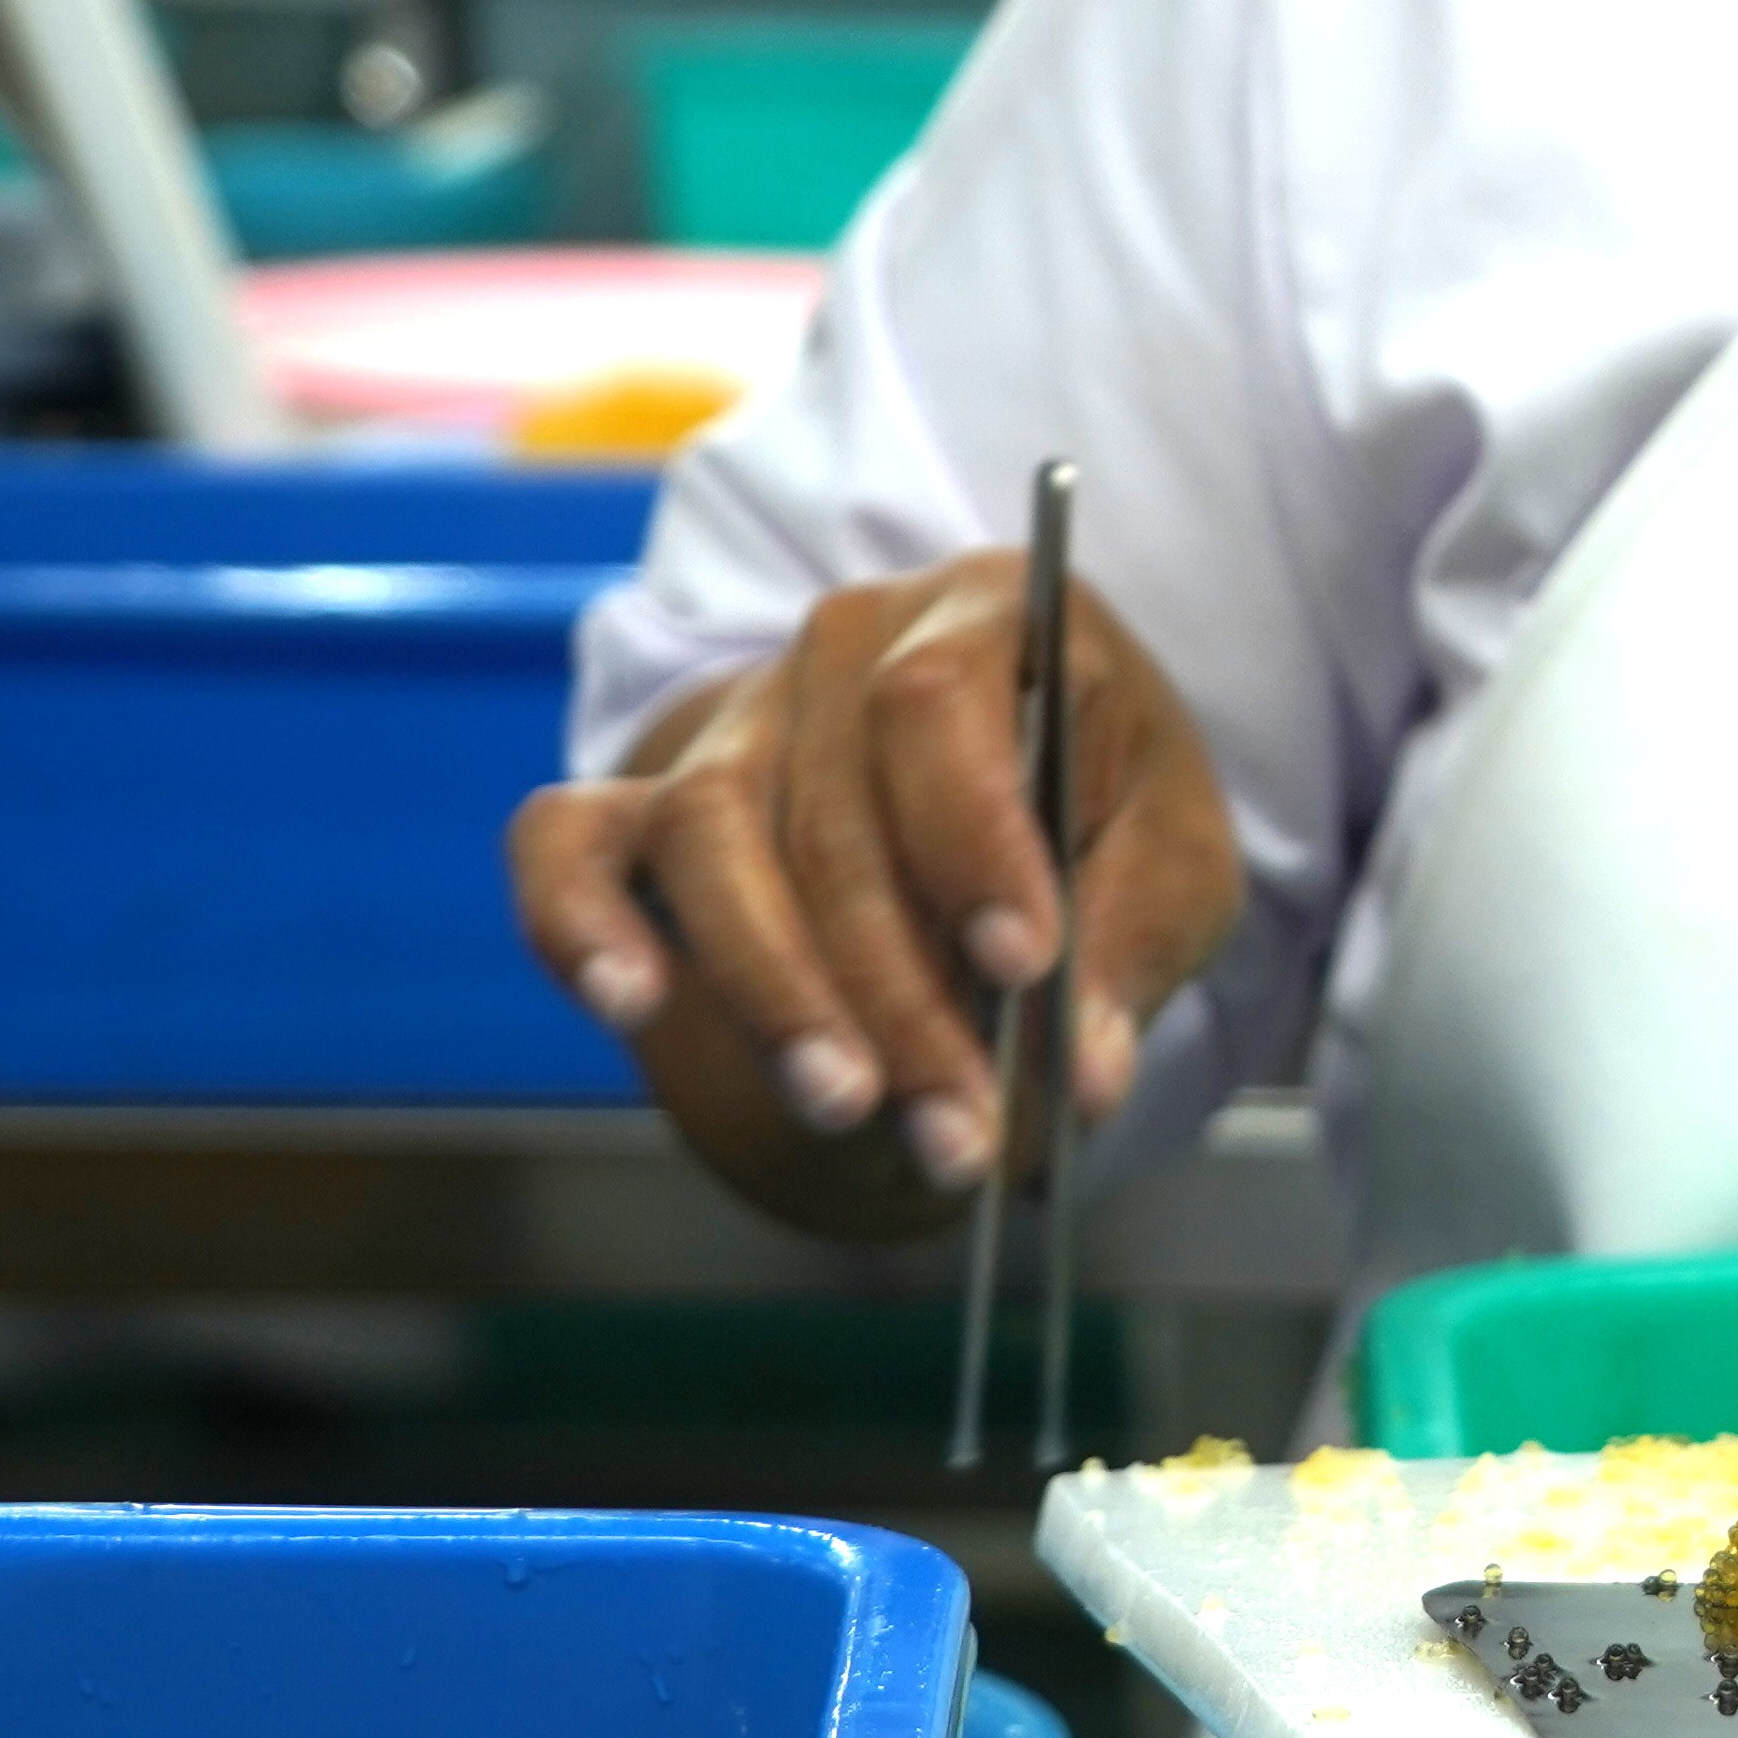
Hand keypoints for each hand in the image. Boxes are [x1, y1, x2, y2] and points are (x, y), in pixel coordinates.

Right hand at [509, 553, 1241, 1211]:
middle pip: (833, 807)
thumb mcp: (1171, 870)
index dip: (969, 836)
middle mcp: (843, 642)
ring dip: (774, 990)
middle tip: (959, 1124)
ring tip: (843, 1104)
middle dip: (897, 990)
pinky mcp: (640, 802)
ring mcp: (735, 720)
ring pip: (709, 835)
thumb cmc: (1100, 831)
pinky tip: (631, 1002)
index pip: (937, 701)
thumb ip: (1130, 952)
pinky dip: (579, 922)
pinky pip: (565, 843)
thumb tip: (1086, 1070)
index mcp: (987, 612)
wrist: (1001, 844)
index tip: (1023, 962)